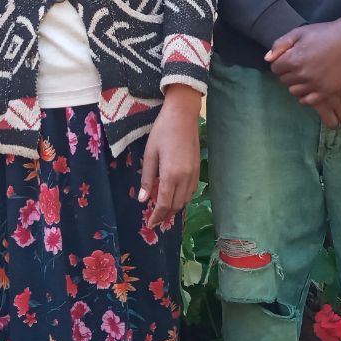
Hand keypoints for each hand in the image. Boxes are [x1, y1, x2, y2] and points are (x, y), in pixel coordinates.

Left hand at [138, 84, 202, 227]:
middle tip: (155, 219)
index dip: (157, 216)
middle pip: (176, 205)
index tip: (150, 225)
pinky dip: (183, 197)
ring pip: (185, 200)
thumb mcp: (149, 154)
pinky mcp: (198, 168)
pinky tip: (174, 194)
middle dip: (165, 215)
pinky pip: (191, 191)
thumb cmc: (162, 131)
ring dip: (174, 207)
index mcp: (170, 175)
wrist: (183, 115)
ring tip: (163, 209)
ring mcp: (194, 174)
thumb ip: (147, 178)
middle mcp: (185, 178)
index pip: (164, 204)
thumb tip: (143, 199)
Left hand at [266, 14, 340, 104]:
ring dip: (296, 84)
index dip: (280, 63)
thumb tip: (267, 59)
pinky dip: (305, 96)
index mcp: (293, 59)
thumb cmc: (323, 33)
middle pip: (284, 80)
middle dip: (288, 73)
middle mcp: (302, 74)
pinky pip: (307, 101)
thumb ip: (280, 45)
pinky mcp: (326, 91)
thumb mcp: (299, 33)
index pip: (275, 69)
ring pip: (294, 91)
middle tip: (299, 65)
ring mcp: (315, 84)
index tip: (289, 58)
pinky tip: (310, 86)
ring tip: (305, 75)